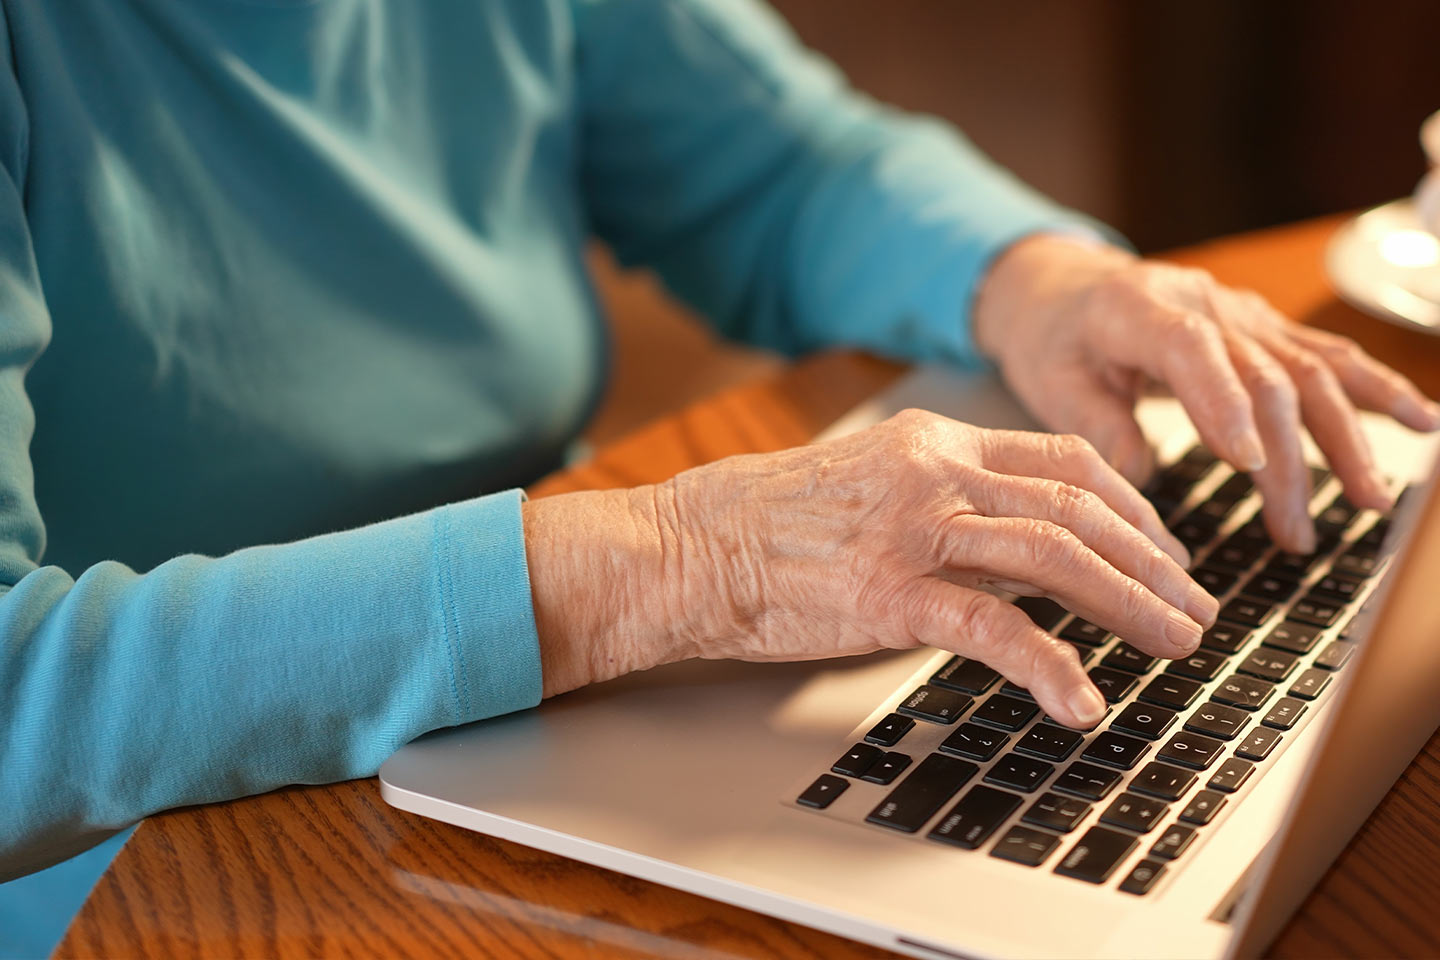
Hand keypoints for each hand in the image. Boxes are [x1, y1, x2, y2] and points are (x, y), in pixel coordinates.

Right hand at [524, 411, 1218, 727]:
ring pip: (1056, 555)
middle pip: (1078, 506)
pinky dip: (1050, 665)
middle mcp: (935, 471)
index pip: (1064, 461)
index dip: (1132, 505)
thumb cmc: (770, 523)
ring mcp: (914, 528)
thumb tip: (1016, 552)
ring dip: (1131, 603)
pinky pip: (992, 628)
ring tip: (1176, 642)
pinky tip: (1080, 700)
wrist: (691, 547)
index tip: (1164, 546)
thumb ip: (945, 504)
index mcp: (933, 439)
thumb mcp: (870, 485)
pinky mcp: (889, 592)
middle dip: (1152, 559)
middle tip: (1194, 604)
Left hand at [973, 235, 1439, 552]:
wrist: (1066, 286)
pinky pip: (1326, 355)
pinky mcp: (1264, 327)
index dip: (1223, 404)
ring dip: (1347, 438)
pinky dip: (1374, 390)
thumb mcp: (1049, 381)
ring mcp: (1241, 313)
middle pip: (1264, 377)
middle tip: (1294, 534)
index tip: (1246, 465)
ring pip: (1310, 370)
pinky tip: (1420, 421)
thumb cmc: (1055, 338)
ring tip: (1371, 500)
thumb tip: (1138, 480)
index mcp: (1138, 308)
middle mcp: (1204, 303)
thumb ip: (1094, 424)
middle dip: (1288, 461)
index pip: (1192, 351)